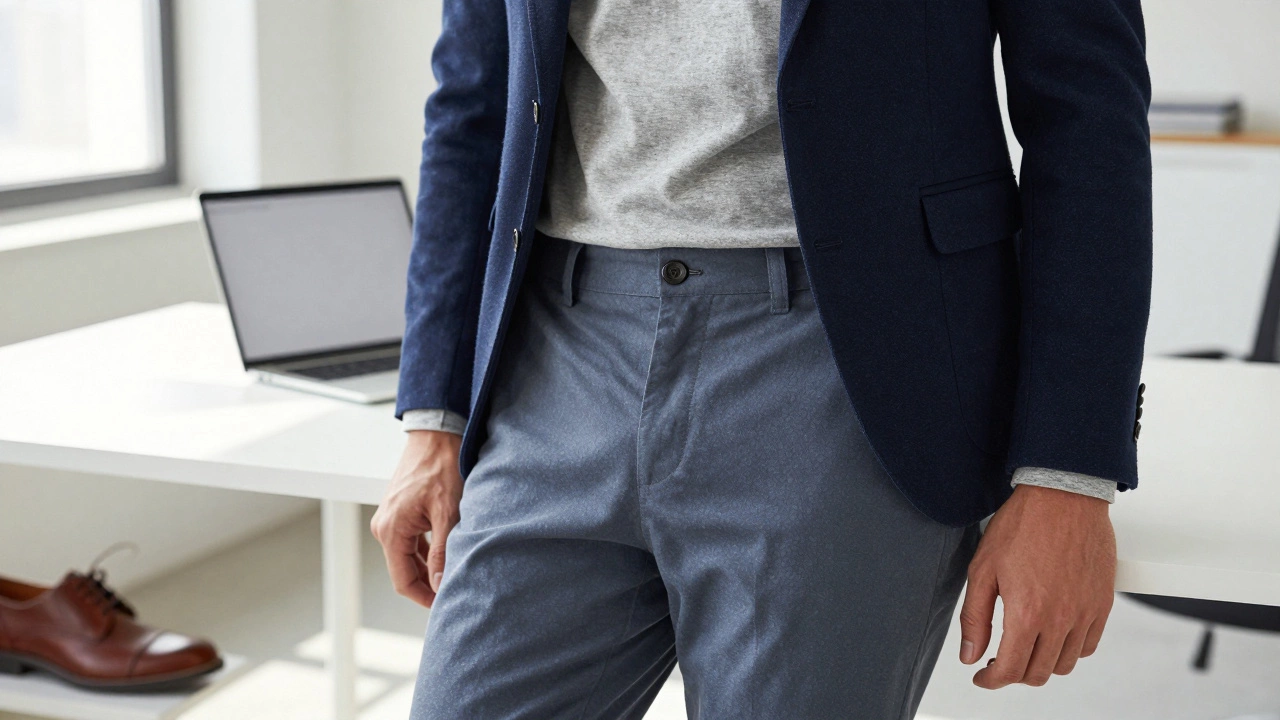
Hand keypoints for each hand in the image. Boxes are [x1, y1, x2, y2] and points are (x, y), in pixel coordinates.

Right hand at [371, 430, 463, 607]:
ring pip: (409, 555)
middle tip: (455, 590)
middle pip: (404, 569)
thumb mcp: (448, 512)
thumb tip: (440, 584)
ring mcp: (391, 517)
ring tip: (454, 572)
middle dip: (428, 583)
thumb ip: (442, 552)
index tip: (445, 604)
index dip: (424, 597)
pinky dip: (427, 550)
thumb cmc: (442, 466)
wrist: (437, 433)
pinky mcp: (401, 510)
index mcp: (391, 530)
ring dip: (429, 567)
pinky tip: (446, 552)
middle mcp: (385, 526)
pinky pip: (412, 540)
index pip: (403, 580)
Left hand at [959, 483, 1115, 688]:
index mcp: (1027, 614)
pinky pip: (1088, 645)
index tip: (982, 677)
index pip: (1011, 670)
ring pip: (1065, 663)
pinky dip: (1069, 650)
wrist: (1063, 496)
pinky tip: (1053, 635)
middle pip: (1039, 673)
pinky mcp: (1103, 604)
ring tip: (1025, 647)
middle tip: (999, 662)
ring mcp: (1086, 613)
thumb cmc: (1022, 525)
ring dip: (1041, 664)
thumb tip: (970, 655)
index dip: (991, 681)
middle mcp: (1060, 620)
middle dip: (1015, 675)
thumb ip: (975, 618)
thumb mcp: (983, 569)